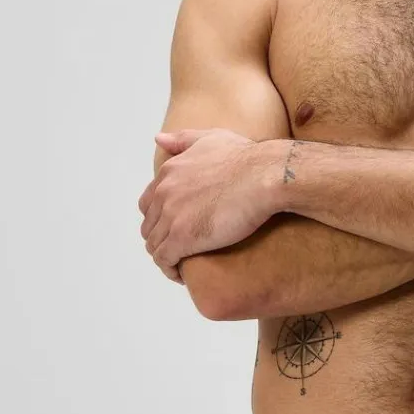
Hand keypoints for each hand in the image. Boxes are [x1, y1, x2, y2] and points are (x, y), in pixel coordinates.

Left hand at [138, 128, 275, 279]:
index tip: (176, 228)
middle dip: (161, 239)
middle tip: (181, 249)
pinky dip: (169, 270)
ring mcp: (170, 216)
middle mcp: (164, 193)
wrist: (264, 175)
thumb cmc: (246, 157)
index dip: (160, 218)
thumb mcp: (211, 138)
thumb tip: (158, 139)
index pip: (149, 203)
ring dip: (165, 257)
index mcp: (169, 173)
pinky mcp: (182, 238)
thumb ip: (183, 140)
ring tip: (182, 265)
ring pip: (154, 245)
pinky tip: (181, 274)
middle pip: (149, 226)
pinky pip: (164, 260)